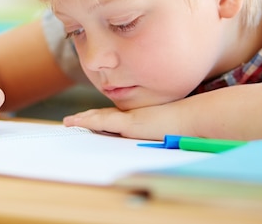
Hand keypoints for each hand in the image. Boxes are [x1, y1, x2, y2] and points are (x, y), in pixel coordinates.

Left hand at [63, 102, 190, 140]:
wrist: (192, 120)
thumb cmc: (184, 130)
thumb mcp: (166, 135)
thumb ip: (157, 137)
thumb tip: (157, 144)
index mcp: (139, 121)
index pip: (115, 120)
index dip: (100, 119)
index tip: (89, 120)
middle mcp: (132, 117)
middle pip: (104, 117)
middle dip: (88, 118)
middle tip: (73, 121)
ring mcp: (129, 118)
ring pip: (100, 118)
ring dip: (83, 119)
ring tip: (69, 122)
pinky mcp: (128, 122)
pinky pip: (102, 121)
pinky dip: (87, 121)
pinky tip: (76, 121)